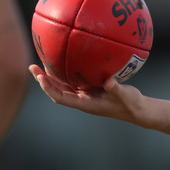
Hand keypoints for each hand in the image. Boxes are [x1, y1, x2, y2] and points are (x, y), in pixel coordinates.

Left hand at [29, 64, 144, 123]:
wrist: (136, 109)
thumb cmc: (131, 104)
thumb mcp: (126, 96)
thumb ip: (117, 89)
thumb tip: (108, 81)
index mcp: (86, 104)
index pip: (61, 97)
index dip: (49, 88)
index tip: (40, 78)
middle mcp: (82, 99)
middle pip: (57, 90)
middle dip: (43, 80)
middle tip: (32, 66)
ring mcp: (86, 94)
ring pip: (64, 85)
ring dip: (51, 75)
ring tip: (42, 61)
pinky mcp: (91, 89)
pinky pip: (75, 79)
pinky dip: (66, 71)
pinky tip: (66, 59)